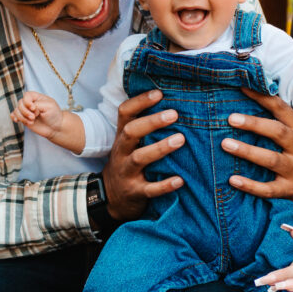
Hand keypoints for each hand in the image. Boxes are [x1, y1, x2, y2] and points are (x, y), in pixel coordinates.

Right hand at [11, 91, 62, 138]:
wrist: (55, 128)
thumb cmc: (54, 115)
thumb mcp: (49, 106)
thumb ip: (38, 104)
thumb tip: (29, 108)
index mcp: (37, 97)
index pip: (26, 95)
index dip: (27, 102)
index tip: (34, 108)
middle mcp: (30, 103)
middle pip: (20, 103)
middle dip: (25, 112)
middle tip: (33, 117)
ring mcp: (26, 111)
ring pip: (16, 110)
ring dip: (22, 117)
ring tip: (31, 122)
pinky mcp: (24, 118)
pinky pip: (14, 115)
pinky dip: (14, 118)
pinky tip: (18, 121)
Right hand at [102, 89, 185, 221]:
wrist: (111, 198)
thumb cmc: (128, 163)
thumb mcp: (130, 144)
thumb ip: (145, 127)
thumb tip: (174, 103)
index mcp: (122, 137)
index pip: (125, 113)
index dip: (140, 102)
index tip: (159, 93)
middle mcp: (121, 152)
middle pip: (131, 132)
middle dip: (151, 122)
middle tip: (174, 114)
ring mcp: (127, 173)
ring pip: (139, 158)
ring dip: (160, 148)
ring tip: (181, 139)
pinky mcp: (135, 192)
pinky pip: (150, 189)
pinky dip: (165, 185)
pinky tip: (180, 180)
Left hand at [223, 88, 292, 203]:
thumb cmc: (292, 152)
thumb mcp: (292, 133)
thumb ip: (274, 118)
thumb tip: (245, 91)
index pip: (282, 109)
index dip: (263, 98)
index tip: (242, 88)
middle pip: (278, 132)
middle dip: (254, 124)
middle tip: (231, 118)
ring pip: (271, 160)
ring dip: (248, 151)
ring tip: (226, 144)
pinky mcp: (288, 190)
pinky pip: (268, 188)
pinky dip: (250, 185)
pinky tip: (233, 179)